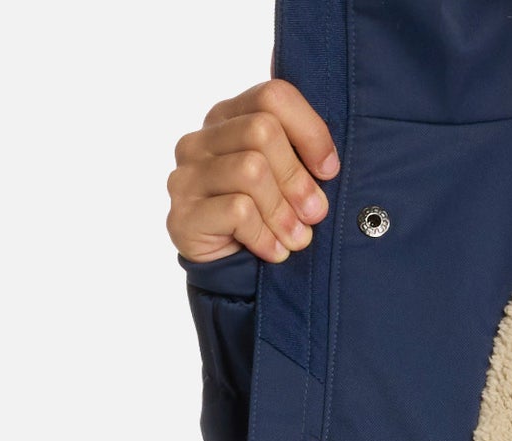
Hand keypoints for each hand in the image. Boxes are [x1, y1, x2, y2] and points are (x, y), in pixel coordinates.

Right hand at [167, 79, 338, 265]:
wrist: (231, 274)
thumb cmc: (268, 221)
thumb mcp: (289, 183)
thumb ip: (303, 159)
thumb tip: (328, 166)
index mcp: (229, 119)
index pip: (273, 96)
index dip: (311, 131)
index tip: (328, 170)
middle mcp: (201, 140)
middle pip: (262, 131)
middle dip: (298, 178)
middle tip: (314, 214)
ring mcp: (187, 175)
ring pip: (250, 170)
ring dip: (284, 212)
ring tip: (297, 239)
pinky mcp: (182, 214)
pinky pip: (238, 211)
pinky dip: (266, 236)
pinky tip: (274, 250)